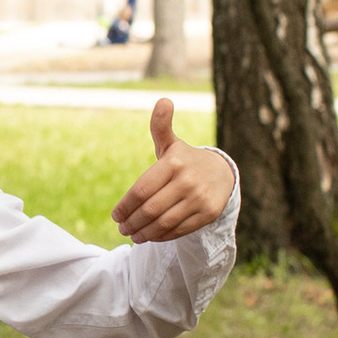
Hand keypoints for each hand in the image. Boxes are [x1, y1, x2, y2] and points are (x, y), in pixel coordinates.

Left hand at [113, 94, 235, 242]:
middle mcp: (187, 180)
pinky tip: (150, 236)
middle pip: (150, 209)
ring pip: (164, 222)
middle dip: (132, 222)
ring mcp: (199, 198)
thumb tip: (163, 100)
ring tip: (132, 235)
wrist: (222, 173)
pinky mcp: (208, 213)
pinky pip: (179, 229)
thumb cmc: (185, 160)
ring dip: (144, 232)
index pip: (141, 190)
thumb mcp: (171, 144)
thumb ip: (160, 126)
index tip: (115, 215)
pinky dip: (162, 236)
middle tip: (121, 228)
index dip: (125, 206)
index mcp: (173, 162)